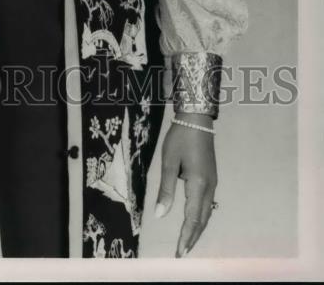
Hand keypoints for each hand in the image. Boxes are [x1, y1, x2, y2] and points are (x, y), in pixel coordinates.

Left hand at [155, 116, 217, 256]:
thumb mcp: (168, 162)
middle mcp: (209, 187)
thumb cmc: (180, 139)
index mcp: (198, 184)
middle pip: (202, 219)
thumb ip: (166, 190)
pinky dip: (200, 217)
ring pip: (206, 213)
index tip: (179, 251)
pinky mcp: (211, 178)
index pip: (193, 218)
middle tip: (182, 252)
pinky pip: (207, 204)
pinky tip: (194, 221)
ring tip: (187, 241)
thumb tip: (160, 215)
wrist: (197, 120)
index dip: (186, 236)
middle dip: (192, 237)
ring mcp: (213, 183)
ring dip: (197, 228)